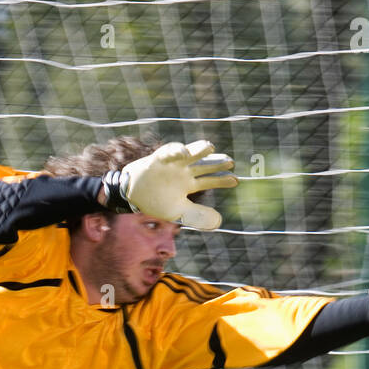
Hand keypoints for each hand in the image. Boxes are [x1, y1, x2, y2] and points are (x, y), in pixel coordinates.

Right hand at [117, 140, 237, 230]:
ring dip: (199, 150)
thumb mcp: (178, 212)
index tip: (235, 180)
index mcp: (188, 184)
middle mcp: (183, 171)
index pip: (209, 180)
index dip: (222, 180)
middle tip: (230, 162)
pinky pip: (168, 152)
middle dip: (216, 163)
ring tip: (210, 147)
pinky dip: (175, 151)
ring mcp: (172, 164)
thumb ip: (197, 216)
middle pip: (203, 165)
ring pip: (189, 154)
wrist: (132, 197)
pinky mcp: (158, 159)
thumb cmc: (155, 203)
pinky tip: (183, 152)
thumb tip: (219, 221)